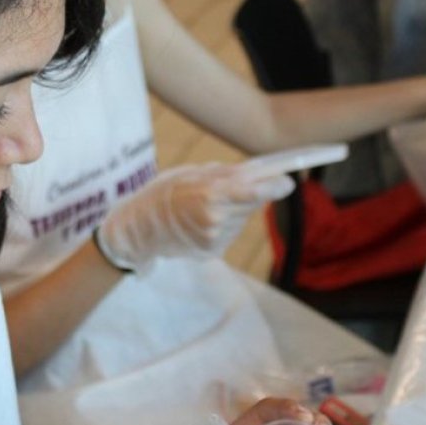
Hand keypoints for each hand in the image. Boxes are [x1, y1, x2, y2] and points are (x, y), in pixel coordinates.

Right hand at [96, 163, 294, 273]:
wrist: (138, 228)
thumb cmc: (164, 193)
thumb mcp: (191, 173)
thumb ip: (226, 174)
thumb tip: (259, 173)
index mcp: (210, 195)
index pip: (255, 191)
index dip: (275, 186)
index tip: (287, 182)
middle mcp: (216, 220)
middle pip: (251, 204)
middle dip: (249, 194)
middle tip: (230, 187)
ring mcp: (215, 239)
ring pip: (241, 219)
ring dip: (233, 210)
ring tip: (205, 206)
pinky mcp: (212, 251)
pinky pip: (230, 233)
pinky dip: (223, 225)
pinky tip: (202, 221)